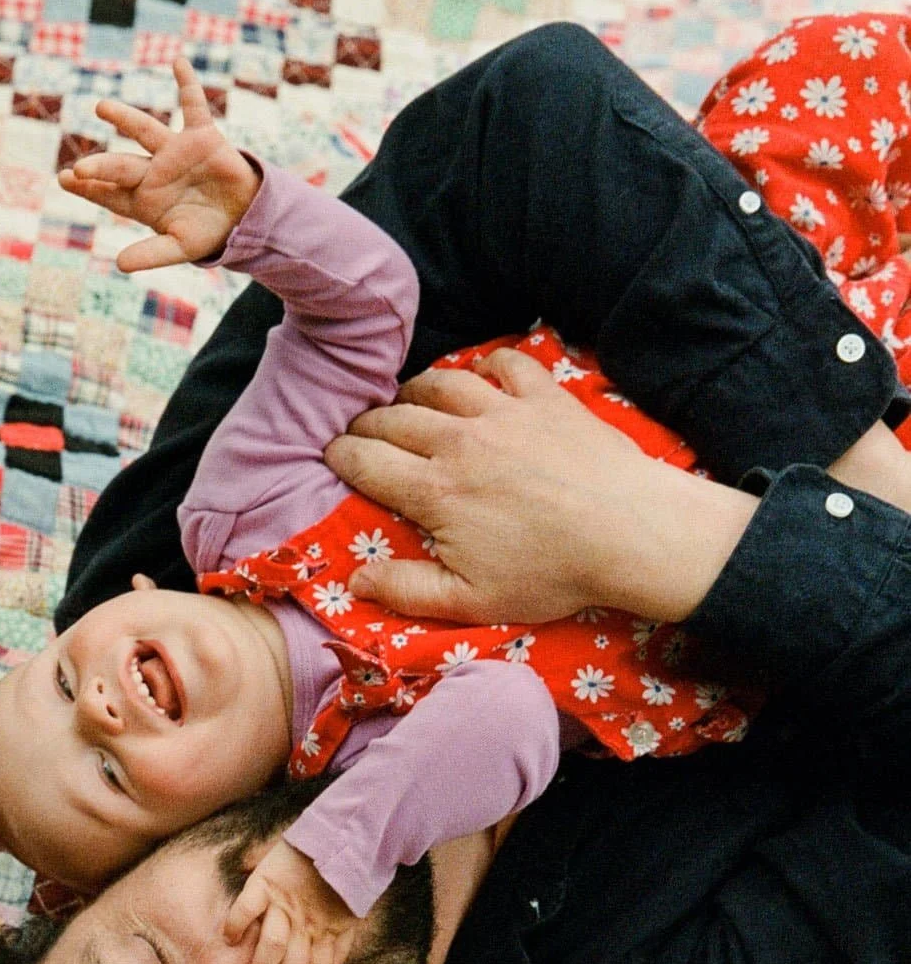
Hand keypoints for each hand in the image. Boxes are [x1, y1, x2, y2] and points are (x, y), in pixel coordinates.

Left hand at [58, 57, 259, 272]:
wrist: (243, 216)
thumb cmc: (207, 232)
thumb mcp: (179, 247)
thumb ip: (151, 254)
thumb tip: (119, 265)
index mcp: (143, 199)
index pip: (108, 193)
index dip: (88, 188)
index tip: (65, 179)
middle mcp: (153, 171)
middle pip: (120, 166)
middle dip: (101, 167)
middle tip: (80, 170)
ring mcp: (174, 152)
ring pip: (144, 131)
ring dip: (124, 119)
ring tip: (101, 108)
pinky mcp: (200, 136)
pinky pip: (193, 105)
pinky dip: (187, 84)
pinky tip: (177, 62)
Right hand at [224, 839, 357, 963]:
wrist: (341, 835)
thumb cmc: (343, 877)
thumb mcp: (350, 914)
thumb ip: (341, 945)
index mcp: (327, 930)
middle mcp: (306, 922)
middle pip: (295, 962)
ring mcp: (285, 904)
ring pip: (272, 942)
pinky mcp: (267, 883)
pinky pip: (247, 907)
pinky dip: (236, 923)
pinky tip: (229, 937)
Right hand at [325, 348, 755, 624]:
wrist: (631, 532)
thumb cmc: (552, 573)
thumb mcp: (470, 600)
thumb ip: (406, 589)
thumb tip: (356, 580)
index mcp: (434, 490)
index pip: (366, 462)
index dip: (340, 456)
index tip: (331, 455)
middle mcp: (459, 440)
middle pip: (394, 418)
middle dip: (367, 423)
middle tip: (361, 432)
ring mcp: (504, 411)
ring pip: (442, 382)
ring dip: (416, 389)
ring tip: (408, 399)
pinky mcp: (546, 396)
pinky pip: (508, 363)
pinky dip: (490, 365)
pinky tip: (486, 375)